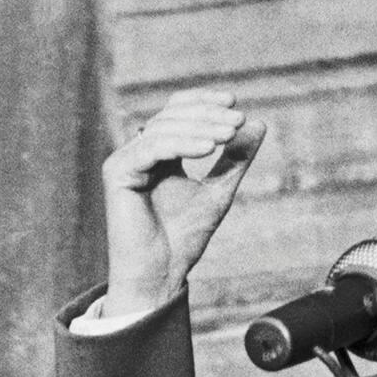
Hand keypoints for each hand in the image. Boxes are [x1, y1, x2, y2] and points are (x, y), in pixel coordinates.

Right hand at [101, 89, 266, 315]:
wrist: (161, 273)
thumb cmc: (185, 237)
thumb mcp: (220, 190)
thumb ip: (236, 159)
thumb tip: (260, 123)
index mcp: (160, 153)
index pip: (178, 112)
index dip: (204, 102)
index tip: (235, 105)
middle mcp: (139, 153)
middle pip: (172, 116)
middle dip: (207, 116)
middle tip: (238, 121)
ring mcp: (125, 161)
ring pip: (163, 129)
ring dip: (199, 128)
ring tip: (229, 134)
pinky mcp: (117, 172)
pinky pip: (151, 149)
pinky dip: (181, 144)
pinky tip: (209, 148)